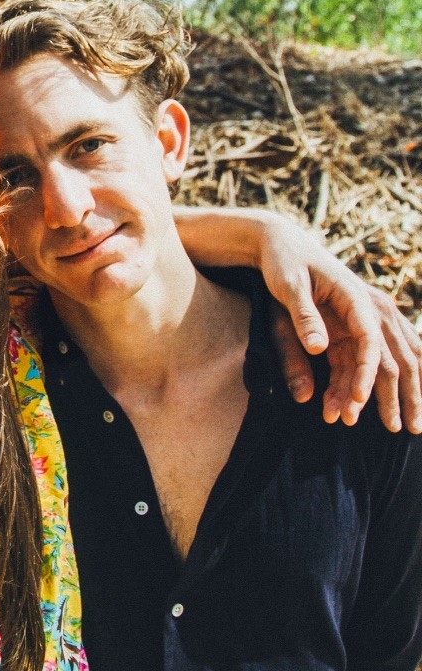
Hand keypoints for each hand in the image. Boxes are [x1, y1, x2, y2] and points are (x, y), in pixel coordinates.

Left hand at [260, 217, 420, 431]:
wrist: (280, 242)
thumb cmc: (282, 262)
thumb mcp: (287, 285)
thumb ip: (303, 316)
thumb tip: (319, 350)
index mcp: (355, 297)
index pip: (370, 341)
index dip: (367, 374)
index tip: (359, 401)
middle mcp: (367, 307)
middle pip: (391, 356)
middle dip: (389, 394)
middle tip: (392, 429)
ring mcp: (363, 316)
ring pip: (385, 360)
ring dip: (382, 392)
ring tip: (371, 423)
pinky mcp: (352, 322)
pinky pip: (368, 356)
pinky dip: (366, 380)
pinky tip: (367, 403)